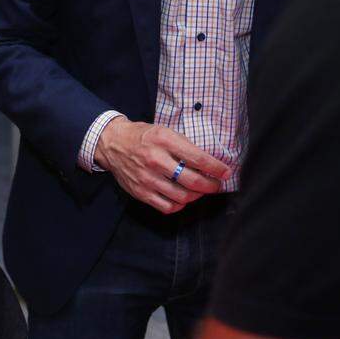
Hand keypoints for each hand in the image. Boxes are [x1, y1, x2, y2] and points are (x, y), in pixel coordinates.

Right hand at [95, 117, 230, 213]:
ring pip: (182, 197)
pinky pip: (166, 207)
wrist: (113, 144)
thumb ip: (185, 146)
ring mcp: (147, 178)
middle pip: (192, 181)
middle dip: (210, 186)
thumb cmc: (143, 137)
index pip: (197, 158)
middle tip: (216, 185)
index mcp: (165, 141)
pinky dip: (179, 206)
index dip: (216, 168)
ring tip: (200, 192)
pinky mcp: (141, 192)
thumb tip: (209, 162)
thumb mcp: (165, 132)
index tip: (226, 172)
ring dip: (197, 196)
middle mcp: (156, 160)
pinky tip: (183, 199)